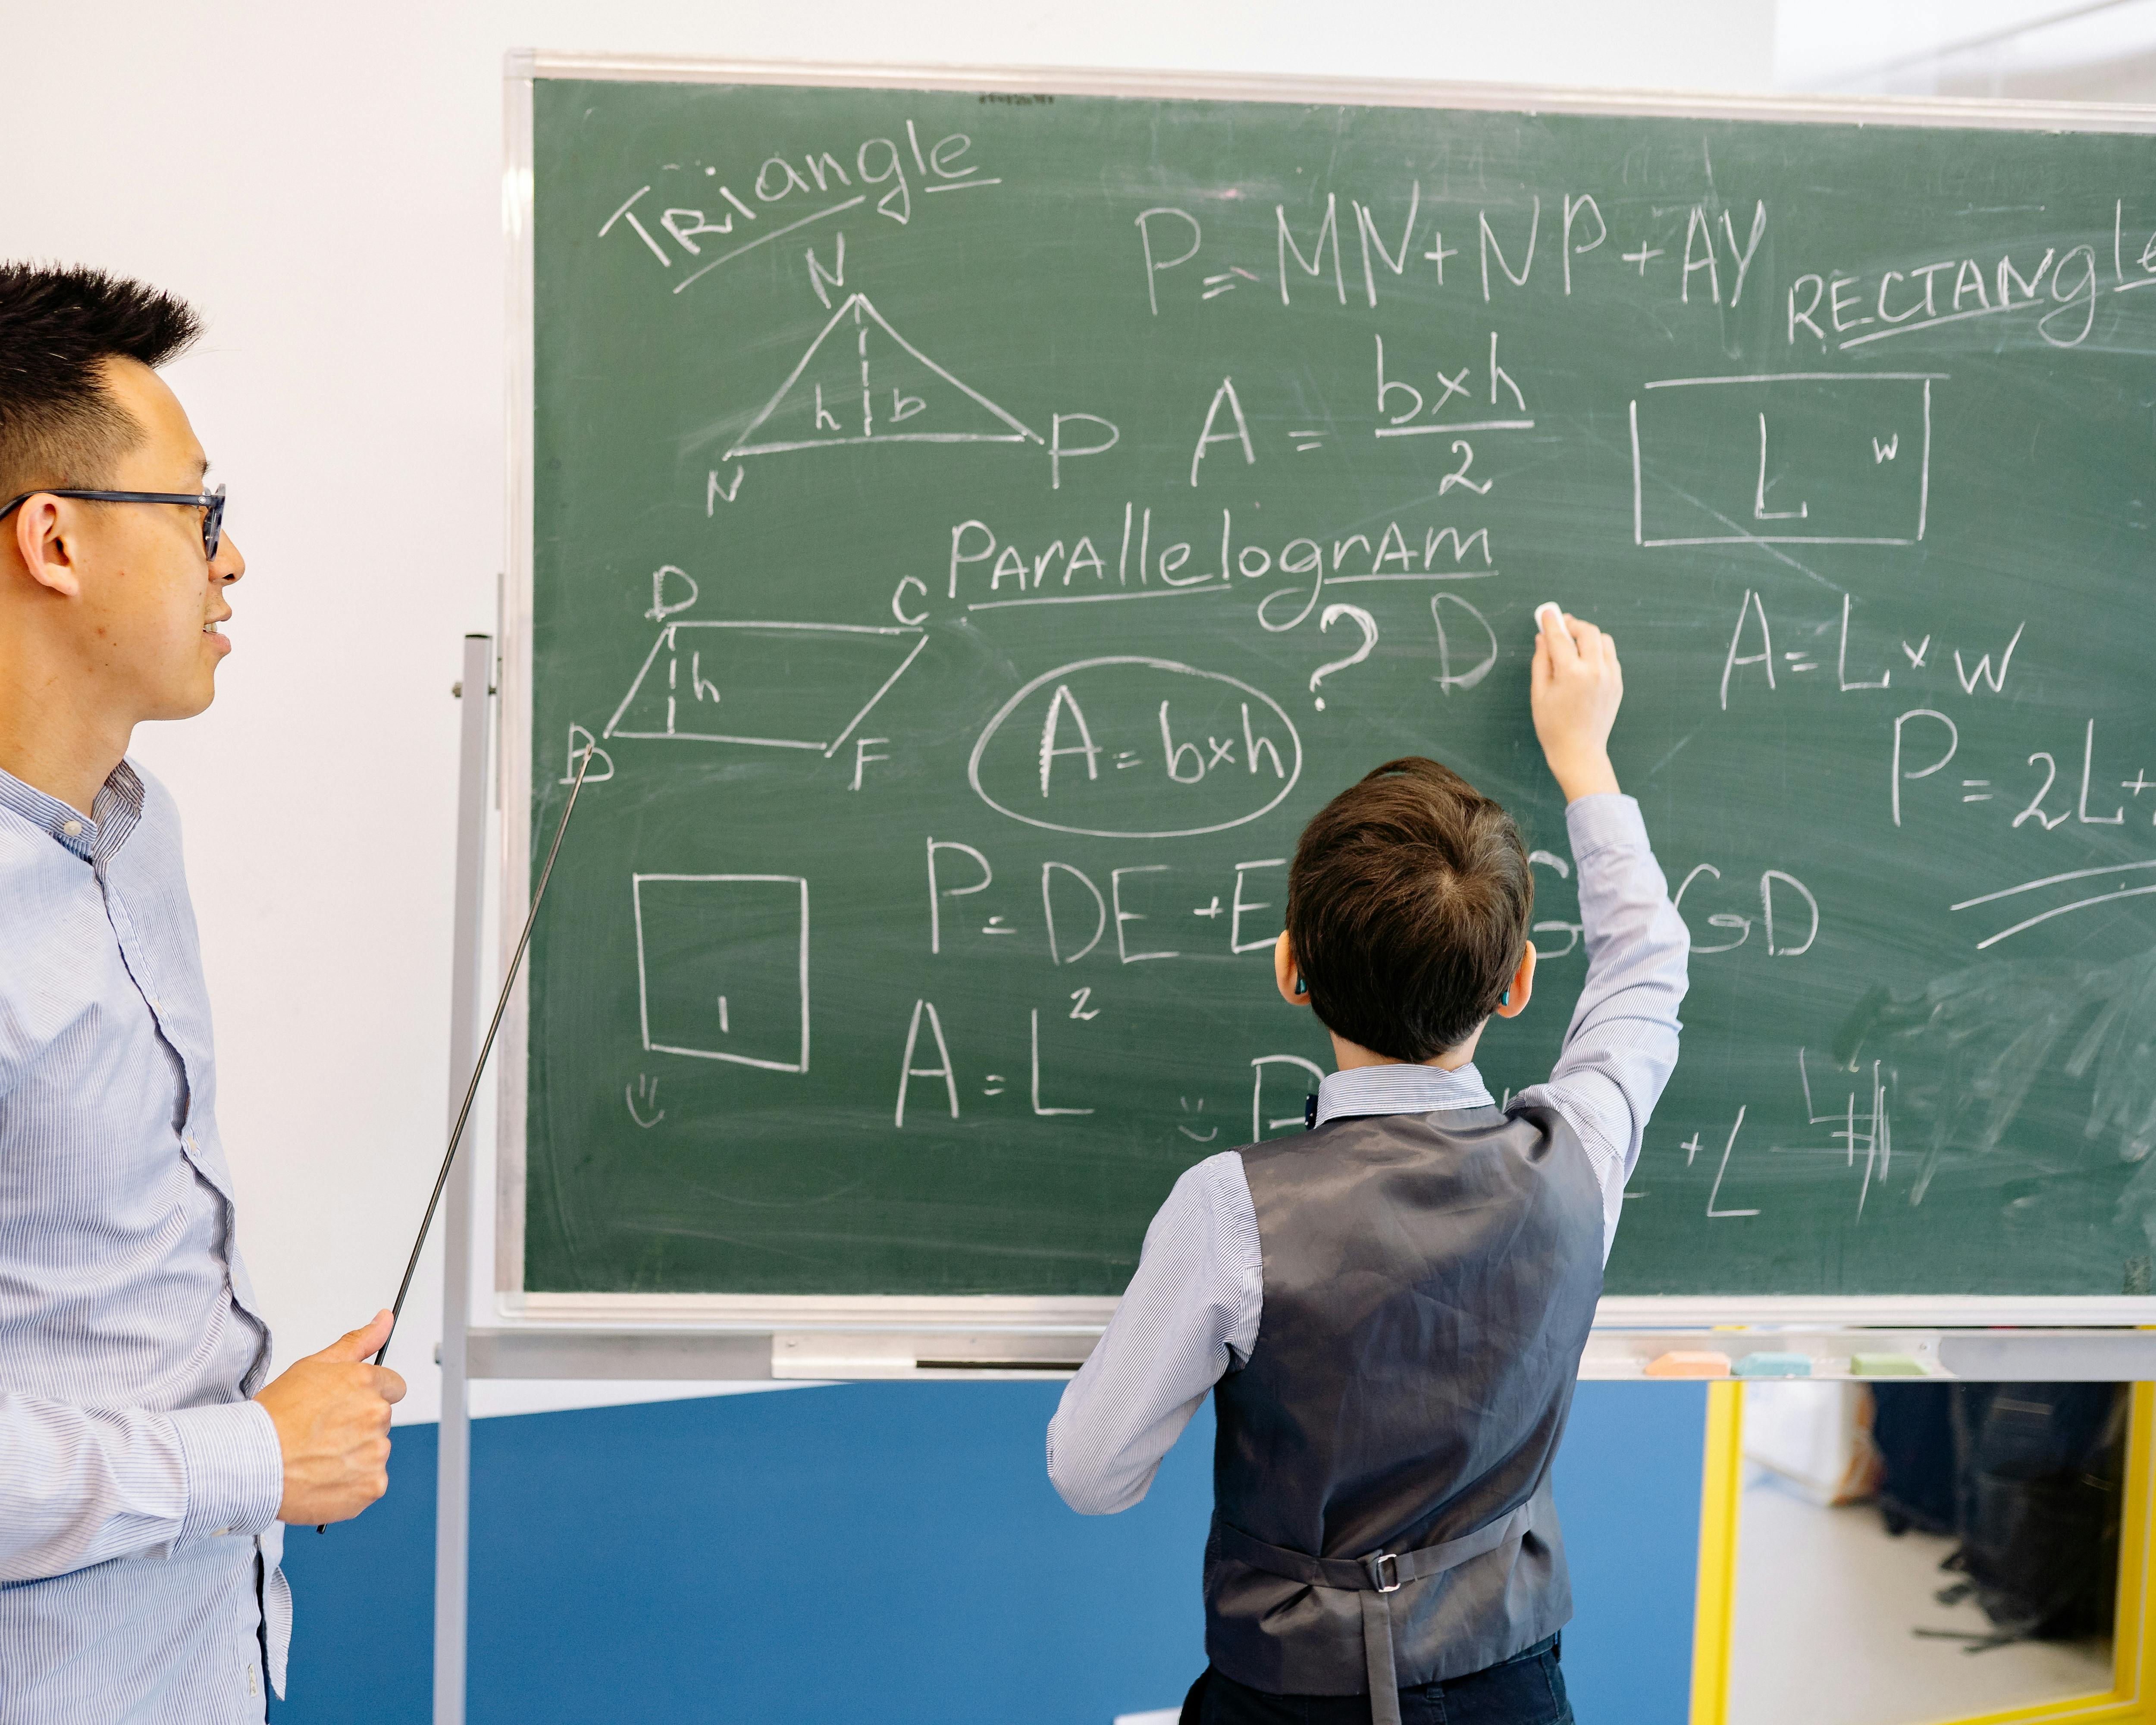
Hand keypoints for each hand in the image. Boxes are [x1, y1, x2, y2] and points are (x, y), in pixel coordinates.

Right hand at [253, 1310, 406, 1524]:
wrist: (250, 1462)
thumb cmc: (274, 1415)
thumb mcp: (314, 1365)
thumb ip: (358, 1342)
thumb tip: (385, 1319)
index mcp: (367, 1383)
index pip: (393, 1386)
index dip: (368, 1396)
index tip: (345, 1408)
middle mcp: (377, 1415)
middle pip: (381, 1420)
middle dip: (358, 1425)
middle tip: (321, 1433)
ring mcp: (376, 1453)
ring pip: (374, 1451)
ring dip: (354, 1455)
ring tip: (317, 1457)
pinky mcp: (371, 1486)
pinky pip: (370, 1482)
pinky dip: (351, 1484)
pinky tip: (323, 1479)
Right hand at [1530, 606, 1622, 802]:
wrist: (1579, 752)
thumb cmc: (1553, 726)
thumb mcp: (1539, 693)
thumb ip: (1541, 661)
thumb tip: (1543, 638)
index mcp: (1571, 673)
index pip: (1560, 637)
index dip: (1551, 622)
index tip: (1546, 612)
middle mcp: (1595, 671)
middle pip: (1587, 632)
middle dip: (1573, 624)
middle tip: (1562, 625)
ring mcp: (1610, 677)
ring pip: (1603, 640)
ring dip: (1588, 636)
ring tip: (1575, 643)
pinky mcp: (1617, 684)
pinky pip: (1610, 656)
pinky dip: (1598, 651)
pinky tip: (1586, 659)